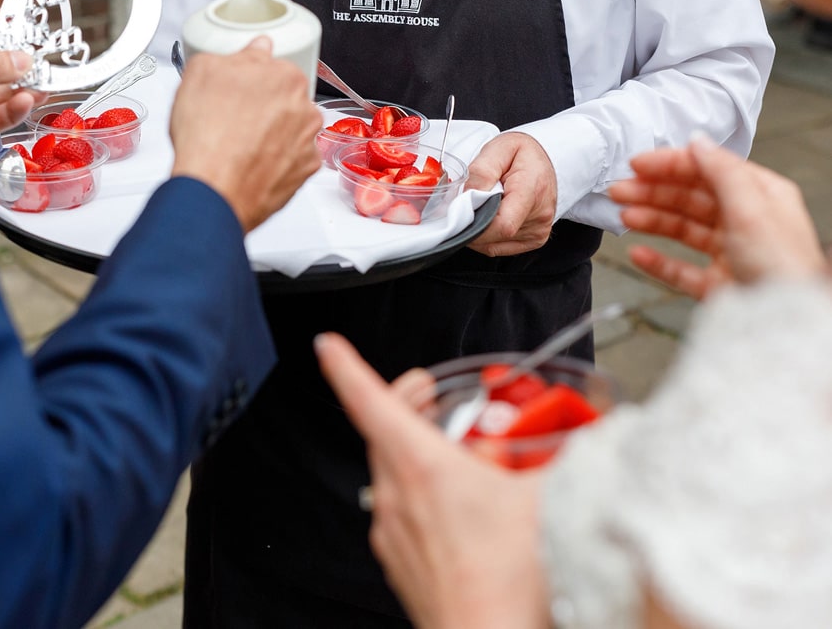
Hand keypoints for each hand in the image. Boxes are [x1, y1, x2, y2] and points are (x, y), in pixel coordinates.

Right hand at [170, 37, 320, 231]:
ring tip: (240, 145)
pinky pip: (292, 159)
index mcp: (285, 76)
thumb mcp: (202, 72)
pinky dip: (277, 161)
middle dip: (263, 107)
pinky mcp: (305, 172)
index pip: (273, 68)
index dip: (251, 81)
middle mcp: (305, 108)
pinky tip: (252, 163)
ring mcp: (308, 142)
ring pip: (291, 129)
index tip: (239, 90)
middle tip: (235, 119)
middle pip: (285, 99)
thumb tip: (254, 49)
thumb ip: (236, 54)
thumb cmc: (208, 136)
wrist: (214, 190)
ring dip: (272, 134)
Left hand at [315, 333, 547, 628]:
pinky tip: (461, 511)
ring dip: (415, 452)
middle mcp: (395, 496)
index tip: (328, 345)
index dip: (344, 365)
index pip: (366, 400)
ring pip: (391, 474)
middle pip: (381, 432)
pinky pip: (401, 514)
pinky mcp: (401, 565)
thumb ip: (574, 458)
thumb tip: (600, 440)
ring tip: (458, 455)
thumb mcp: (553, 499)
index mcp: (420, 466)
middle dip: (403, 404)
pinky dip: (421, 498)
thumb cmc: (509, 584)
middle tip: (431, 396)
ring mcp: (393, 534)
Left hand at [465, 132, 558, 256]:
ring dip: (479, 229)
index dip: (475, 224)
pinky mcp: (534, 240)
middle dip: (473, 223)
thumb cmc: (522, 154)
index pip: (502, 225)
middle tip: (472, 202)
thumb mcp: (499, 149)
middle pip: (494, 236)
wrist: (543, 160)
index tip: (462, 211)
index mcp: (532, 190)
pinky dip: (486, 236)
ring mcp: (538, 231)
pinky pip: (498, 248)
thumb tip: (468, 197)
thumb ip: (481, 172)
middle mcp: (540, 215)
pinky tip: (490, 217)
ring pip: (492, 244)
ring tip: (486, 205)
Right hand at [609, 135, 827, 298]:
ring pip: (682, 230)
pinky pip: (680, 268)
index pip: (708, 170)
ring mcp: (730, 253)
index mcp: (760, 196)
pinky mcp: (717, 283)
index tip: (637, 165)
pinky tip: (639, 254)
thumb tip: (698, 142)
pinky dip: (657, 261)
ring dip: (652, 220)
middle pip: (690, 198)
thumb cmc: (783, 266)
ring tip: (624, 218)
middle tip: (619, 191)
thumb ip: (722, 172)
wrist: (787, 320)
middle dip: (653, 192)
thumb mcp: (752, 208)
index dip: (670, 165)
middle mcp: (745, 221)